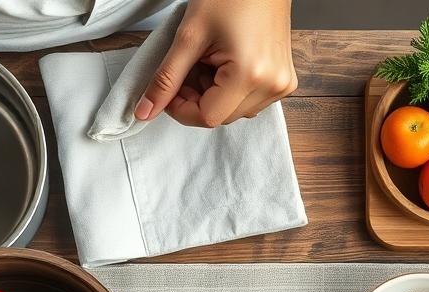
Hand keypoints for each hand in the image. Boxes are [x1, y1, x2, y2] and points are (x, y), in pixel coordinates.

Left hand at [136, 0, 295, 127]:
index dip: (180, 108)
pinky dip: (230, 90)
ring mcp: (281, 84)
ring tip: (208, 60)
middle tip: (188, 67)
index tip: (169, 90)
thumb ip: (166, 78)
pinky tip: (225, 63)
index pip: (207, 117)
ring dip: (213, 95)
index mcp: (250, 75)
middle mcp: (272, 85)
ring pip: (234, 111)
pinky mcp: (284, 80)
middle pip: (220, 116)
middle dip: (196, 99)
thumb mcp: (189, 37)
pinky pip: (249, 101)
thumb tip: (144, 111)